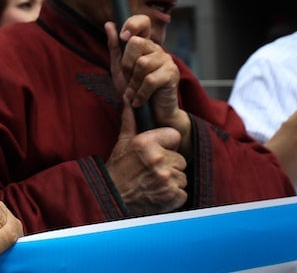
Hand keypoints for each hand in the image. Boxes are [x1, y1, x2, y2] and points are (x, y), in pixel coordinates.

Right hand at [104, 98, 187, 215]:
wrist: (113, 198)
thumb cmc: (118, 170)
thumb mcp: (123, 142)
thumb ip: (131, 120)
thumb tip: (128, 98)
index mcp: (147, 143)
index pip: (175, 137)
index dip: (167, 145)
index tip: (157, 152)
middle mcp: (158, 159)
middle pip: (180, 159)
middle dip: (169, 166)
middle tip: (152, 172)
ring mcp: (166, 178)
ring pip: (182, 176)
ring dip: (172, 181)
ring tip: (154, 183)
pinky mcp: (172, 195)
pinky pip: (182, 192)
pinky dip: (173, 196)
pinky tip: (158, 194)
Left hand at [105, 17, 188, 139]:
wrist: (153, 116)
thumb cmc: (136, 91)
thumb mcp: (120, 69)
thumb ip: (115, 47)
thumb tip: (109, 24)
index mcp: (145, 45)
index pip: (142, 22)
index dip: (132, 24)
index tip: (123, 37)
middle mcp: (157, 49)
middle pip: (136, 42)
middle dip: (126, 64)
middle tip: (128, 80)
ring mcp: (167, 60)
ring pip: (142, 63)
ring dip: (133, 83)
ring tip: (133, 93)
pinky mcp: (172, 74)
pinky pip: (149, 80)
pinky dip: (140, 93)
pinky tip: (139, 101)